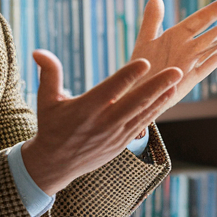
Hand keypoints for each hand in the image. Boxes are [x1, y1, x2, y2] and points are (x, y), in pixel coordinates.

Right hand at [21, 50, 181, 194]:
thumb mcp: (46, 100)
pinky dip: (155, 109)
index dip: (128, 76)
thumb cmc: (51, 127)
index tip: (145, 62)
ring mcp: (115, 134)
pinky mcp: (121, 142)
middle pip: (135, 101)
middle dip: (157, 85)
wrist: (56, 164)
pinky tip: (167, 96)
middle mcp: (103, 122)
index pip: (111, 89)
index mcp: (86, 109)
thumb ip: (49, 73)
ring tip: (177, 80)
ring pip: (143, 112)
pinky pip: (142, 123)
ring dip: (161, 96)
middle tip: (176, 70)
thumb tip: (38, 51)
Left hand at [130, 0, 216, 109]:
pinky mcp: (191, 78)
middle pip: (211, 33)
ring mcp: (191, 62)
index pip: (201, 19)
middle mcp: (187, 47)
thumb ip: (152, 20)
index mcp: (178, 35)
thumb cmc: (140, 67)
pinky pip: (207, 64)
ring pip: (212, 47)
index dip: (216, 10)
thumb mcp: (146, 39)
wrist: (136, 91)